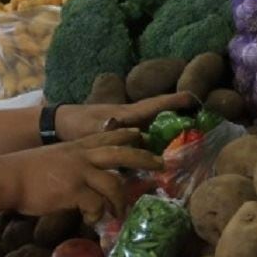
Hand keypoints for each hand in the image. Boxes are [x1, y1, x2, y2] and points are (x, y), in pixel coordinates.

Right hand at [9, 130, 162, 224]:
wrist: (7, 177)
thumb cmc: (24, 172)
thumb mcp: (52, 160)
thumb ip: (70, 167)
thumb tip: (80, 183)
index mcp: (76, 147)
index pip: (107, 135)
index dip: (126, 135)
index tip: (140, 135)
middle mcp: (82, 156)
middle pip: (122, 153)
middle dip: (144, 158)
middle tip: (160, 165)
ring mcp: (79, 172)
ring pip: (114, 183)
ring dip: (120, 201)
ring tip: (119, 213)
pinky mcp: (73, 191)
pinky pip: (96, 205)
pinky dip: (97, 215)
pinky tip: (92, 220)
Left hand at [55, 93, 197, 141]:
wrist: (56, 127)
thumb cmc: (75, 124)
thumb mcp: (91, 127)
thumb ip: (109, 129)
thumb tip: (130, 132)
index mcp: (126, 114)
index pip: (154, 105)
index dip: (173, 101)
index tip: (193, 97)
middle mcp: (129, 120)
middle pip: (158, 118)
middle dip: (178, 119)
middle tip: (200, 124)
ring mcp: (125, 128)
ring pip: (151, 131)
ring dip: (166, 136)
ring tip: (186, 145)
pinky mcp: (118, 139)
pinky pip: (140, 142)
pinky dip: (149, 147)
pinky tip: (157, 159)